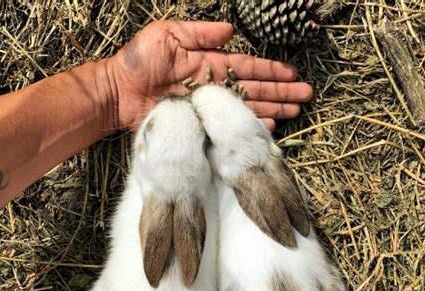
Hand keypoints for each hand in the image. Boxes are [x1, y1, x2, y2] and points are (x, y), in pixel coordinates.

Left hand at [108, 20, 312, 129]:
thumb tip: (229, 30)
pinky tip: (268, 127)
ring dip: (273, 109)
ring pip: (247, 108)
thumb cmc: (138, 61)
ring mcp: (207, 108)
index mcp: (209, 64)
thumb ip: (199, 33)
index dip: (271, 71)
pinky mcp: (199, 125)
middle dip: (281, 92)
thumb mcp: (167, 35)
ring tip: (296, 111)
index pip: (248, 67)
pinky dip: (248, 126)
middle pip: (255, 90)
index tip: (293, 75)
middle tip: (306, 96)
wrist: (118, 91)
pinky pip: (227, 127)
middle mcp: (214, 87)